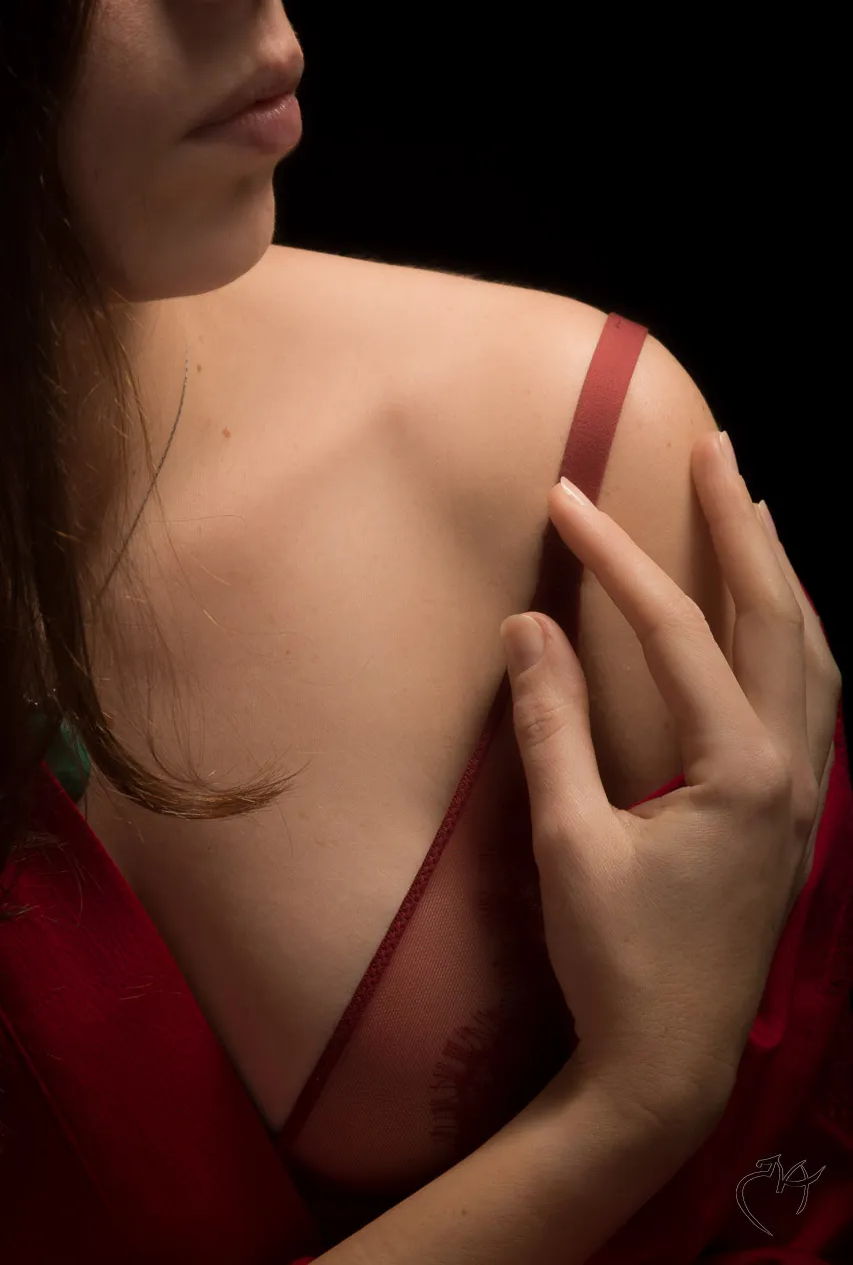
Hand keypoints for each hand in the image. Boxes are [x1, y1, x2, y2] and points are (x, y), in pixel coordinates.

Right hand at [499, 430, 840, 1115]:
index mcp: (738, 769)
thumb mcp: (568, 843)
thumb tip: (529, 626)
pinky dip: (792, 635)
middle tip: (714, 449)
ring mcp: (803, 793)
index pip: (679, 631)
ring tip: (751, 512)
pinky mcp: (793, 815)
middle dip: (743, 526)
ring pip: (812, 654)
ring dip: (781, 575)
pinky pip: (811, 696)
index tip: (567, 499)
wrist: (665, 1067)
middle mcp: (790, 768)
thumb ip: (550, 728)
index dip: (618, 559)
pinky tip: (771, 622)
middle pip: (778, 617)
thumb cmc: (614, 962)